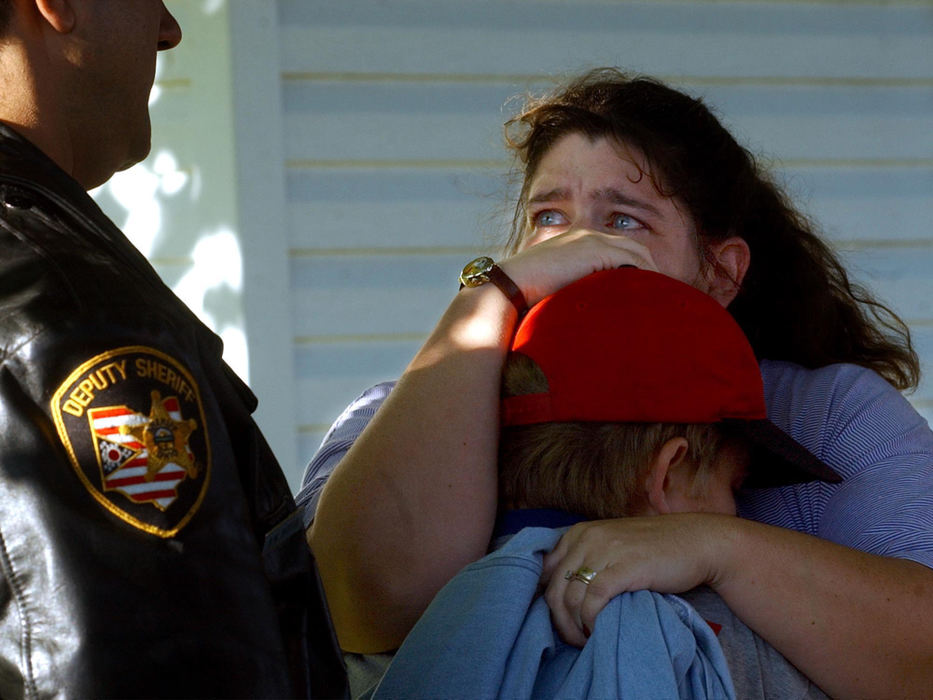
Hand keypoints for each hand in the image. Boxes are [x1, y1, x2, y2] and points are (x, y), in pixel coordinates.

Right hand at [498, 229, 658, 307]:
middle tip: (664, 296)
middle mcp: (588, 235)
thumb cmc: (527, 293)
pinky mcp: (594, 250)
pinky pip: (632, 260)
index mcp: (579, 242)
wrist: (510, 286)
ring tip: (662, 298)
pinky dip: (645, 274)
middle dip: (651, 269)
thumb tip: (588, 312)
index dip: (637, 269)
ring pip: (637, 252)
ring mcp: (592, 239)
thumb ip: (576, 288)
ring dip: (651, 273)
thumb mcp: (557, 286)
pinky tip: (651, 294)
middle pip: (634, 248)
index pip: (619, 250)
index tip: (647, 292)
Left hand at [540, 514, 735, 645]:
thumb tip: (557, 593)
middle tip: (574, 639)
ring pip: (571, 597)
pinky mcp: (625, 566)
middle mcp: (587, 538)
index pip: (545, 571)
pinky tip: (599, 631)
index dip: (548, 601)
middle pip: (555, 588)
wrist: (696, 541)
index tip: (561, 620)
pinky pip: (594, 599)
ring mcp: (606, 550)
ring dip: (575, 627)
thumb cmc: (654, 549)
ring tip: (588, 640)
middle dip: (560, 621)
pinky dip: (592, 621)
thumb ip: (585, 560)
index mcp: (579, 533)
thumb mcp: (611, 546)